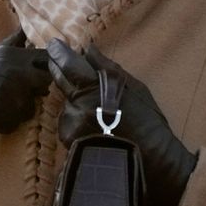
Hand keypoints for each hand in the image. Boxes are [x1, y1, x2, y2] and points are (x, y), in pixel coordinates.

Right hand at [0, 30, 48, 171]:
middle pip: (45, 84)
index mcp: (10, 52)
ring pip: (30, 108)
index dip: (45, 74)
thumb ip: (11, 47)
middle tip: (8, 100)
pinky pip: (14, 123)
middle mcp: (11, 63)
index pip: (48, 59)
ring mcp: (6, 82)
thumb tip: (25, 32)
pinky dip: (0, 126)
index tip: (30, 84)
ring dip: (15, 115)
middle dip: (34, 96)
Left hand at [47, 39, 196, 205]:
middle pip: (60, 80)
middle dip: (56, 68)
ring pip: (66, 105)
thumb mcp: (135, 89)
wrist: (151, 161)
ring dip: (74, 103)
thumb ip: (109, 70)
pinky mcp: (69, 140)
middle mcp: (81, 103)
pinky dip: (76, 123)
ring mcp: (74, 123)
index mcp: (99, 87)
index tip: (54, 44)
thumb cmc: (148, 123)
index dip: (60, 53)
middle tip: (54, 60)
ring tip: (96, 113)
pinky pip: (68, 124)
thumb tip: (89, 51)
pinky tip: (93, 130)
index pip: (70, 65)